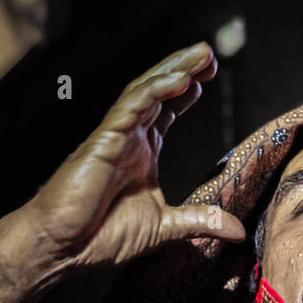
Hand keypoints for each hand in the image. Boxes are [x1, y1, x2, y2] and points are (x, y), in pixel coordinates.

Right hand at [5, 42, 245, 271]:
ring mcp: (115, 136)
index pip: (166, 111)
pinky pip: (131, 108)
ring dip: (174, 70)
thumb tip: (239, 232)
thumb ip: (200, 222)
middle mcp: (129, 138)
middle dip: (184, 70)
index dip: (186, 92)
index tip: (208, 78)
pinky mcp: (103, 141)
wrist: (63, 248)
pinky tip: (178, 80)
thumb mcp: (165, 229)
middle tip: (209, 54)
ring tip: (201, 55)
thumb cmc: (101, 236)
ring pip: (146, 91)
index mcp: (141, 153)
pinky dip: (154, 91)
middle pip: (158, 92)